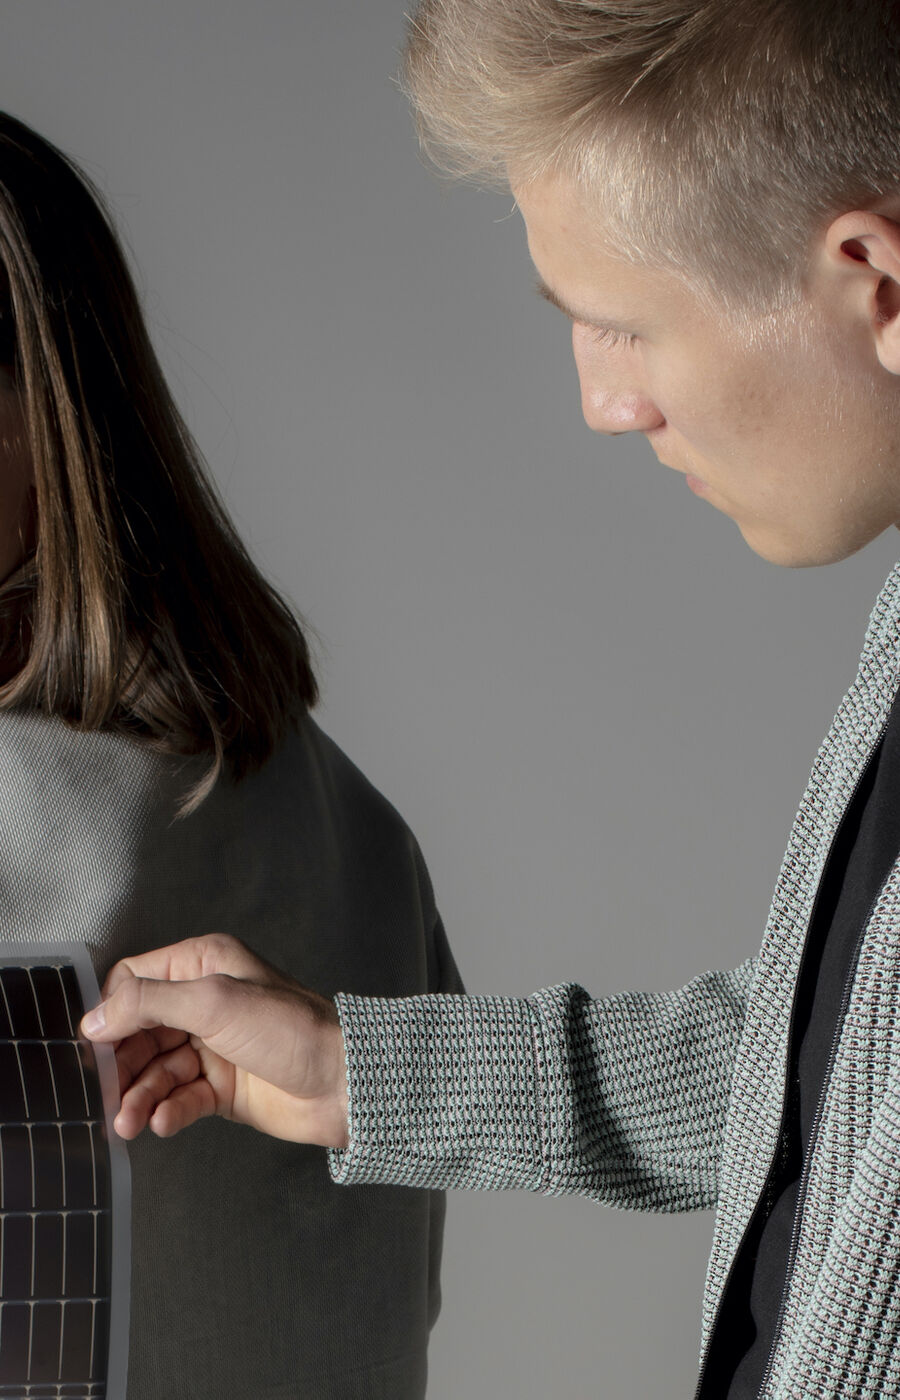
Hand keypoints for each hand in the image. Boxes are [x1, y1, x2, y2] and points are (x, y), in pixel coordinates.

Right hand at [79, 933, 349, 1147]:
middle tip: (107, 1093)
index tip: (95, 1044)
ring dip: (139, 1096)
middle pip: (139, 1031)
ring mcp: (214, 1046)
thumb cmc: (292, 1029)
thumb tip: (95, 1017)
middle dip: (122, 1064)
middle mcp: (206, 1001)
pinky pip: (180, 1098)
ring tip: (130, 1121)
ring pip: (157, 1070)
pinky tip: (162, 1122)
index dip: (113, 1012)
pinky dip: (167, 1111)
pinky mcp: (223, 1086)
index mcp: (204, 963)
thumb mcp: (214, 1002)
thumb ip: (149, 1003)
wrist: (343, 1082)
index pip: (136, 980)